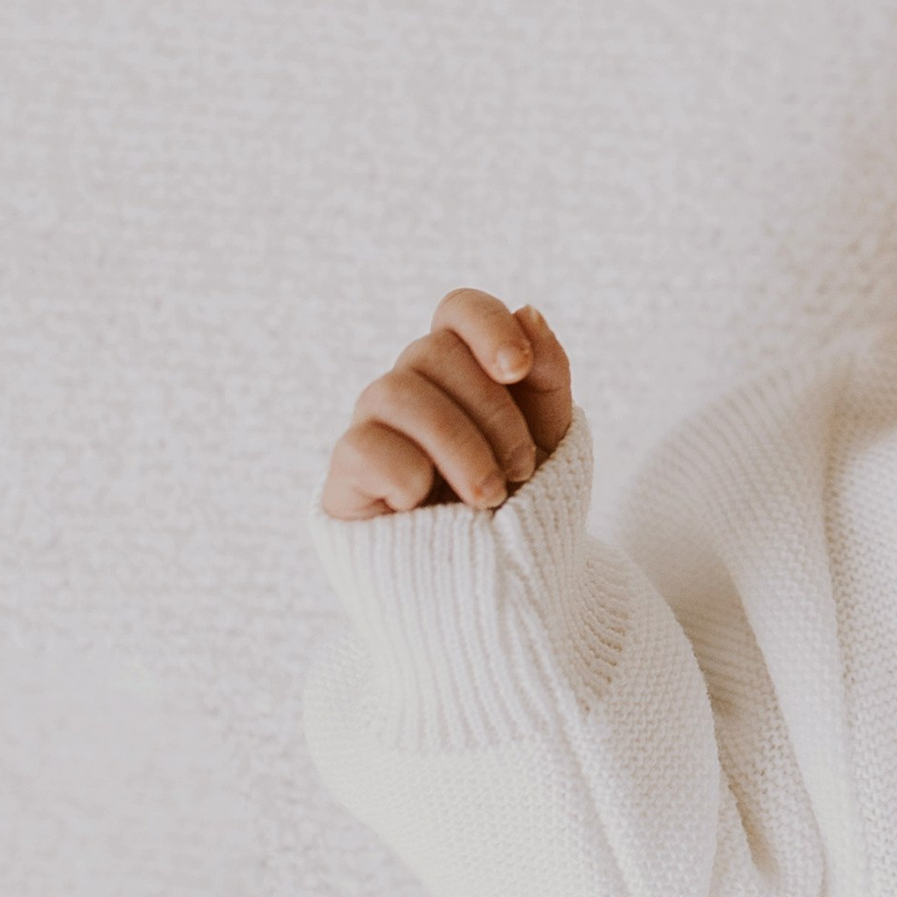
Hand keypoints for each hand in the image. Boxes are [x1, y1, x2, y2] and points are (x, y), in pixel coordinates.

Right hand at [319, 291, 574, 518]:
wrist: (496, 587)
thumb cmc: (517, 503)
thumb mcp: (550, 438)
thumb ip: (546, 376)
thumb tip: (528, 312)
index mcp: (461, 369)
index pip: (458, 310)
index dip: (487, 326)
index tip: (518, 369)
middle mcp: (410, 387)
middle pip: (433, 351)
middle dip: (492, 412)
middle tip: (521, 470)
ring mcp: (373, 428)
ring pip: (394, 391)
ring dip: (458, 446)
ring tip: (490, 497)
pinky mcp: (346, 476)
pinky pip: (363, 445)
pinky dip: (407, 475)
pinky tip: (426, 504)